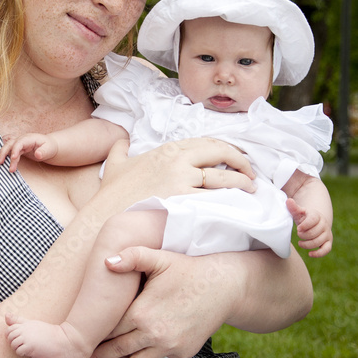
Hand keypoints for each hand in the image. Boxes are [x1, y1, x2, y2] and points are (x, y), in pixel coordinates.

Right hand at [0, 133, 58, 172]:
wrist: (49, 146)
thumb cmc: (49, 147)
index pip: (19, 142)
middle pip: (10, 143)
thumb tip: (38, 154)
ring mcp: (19, 142)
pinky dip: (3, 151)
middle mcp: (22, 139)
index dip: (15, 149)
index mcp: (29, 138)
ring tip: (0, 163)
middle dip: (4, 152)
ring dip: (3, 154)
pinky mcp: (17, 147)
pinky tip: (0, 156)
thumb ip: (43, 152)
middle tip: (1, 162)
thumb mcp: (49, 149)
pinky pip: (8, 147)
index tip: (13, 158)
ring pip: (7, 145)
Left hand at [84, 247, 240, 357]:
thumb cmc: (188, 270)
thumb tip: (107, 261)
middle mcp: (153, 334)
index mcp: (141, 312)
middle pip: (119, 350)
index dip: (93, 339)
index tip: (78, 347)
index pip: (110, 330)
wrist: (225, 287)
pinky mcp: (182, 352)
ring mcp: (169, 346)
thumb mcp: (159, 258)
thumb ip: (132, 257)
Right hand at [100, 137, 255, 207]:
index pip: (205, 142)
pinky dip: (231, 199)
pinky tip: (240, 204)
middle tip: (250, 172)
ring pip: (222, 176)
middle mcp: (177, 160)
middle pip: (219, 153)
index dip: (225, 148)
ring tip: (252, 188)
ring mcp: (182, 180)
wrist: (106, 217)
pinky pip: (216, 197)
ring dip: (242, 181)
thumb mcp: (114, 164)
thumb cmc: (111, 195)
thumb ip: (120, 149)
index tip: (235, 156)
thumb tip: (121, 140)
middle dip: (240, 160)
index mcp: (167, 149)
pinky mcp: (184, 200)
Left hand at [286, 198, 332, 256]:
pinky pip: (326, 250)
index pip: (313, 220)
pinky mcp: (328, 242)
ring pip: (318, 242)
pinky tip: (310, 254)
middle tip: (298, 234)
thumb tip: (288, 201)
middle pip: (314, 233)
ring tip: (300, 242)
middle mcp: (324, 224)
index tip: (298, 228)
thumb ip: (294, 208)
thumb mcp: (298, 212)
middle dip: (303, 235)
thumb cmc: (304, 218)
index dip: (305, 225)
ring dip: (307, 244)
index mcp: (317, 216)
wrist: (315, 223)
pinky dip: (318, 253)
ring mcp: (327, 234)